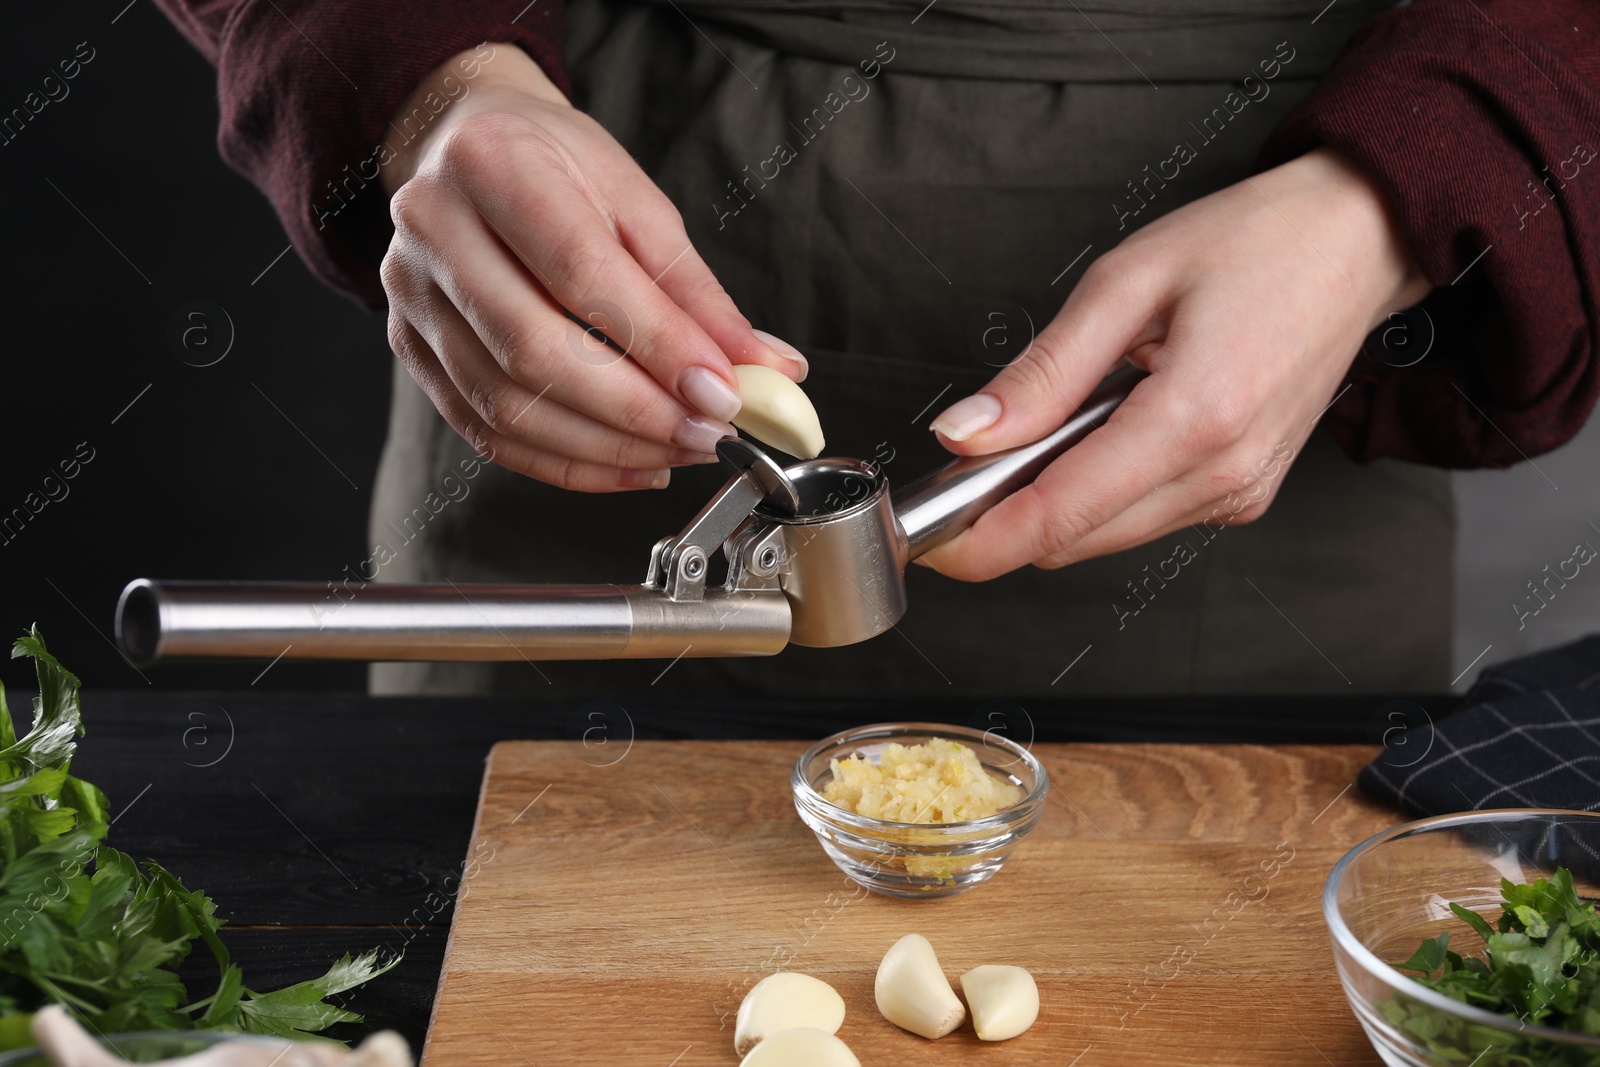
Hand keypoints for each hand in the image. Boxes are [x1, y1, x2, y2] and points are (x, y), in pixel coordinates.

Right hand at [378, 45, 806, 490]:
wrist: (465, 145)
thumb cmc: (554, 165)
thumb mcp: (638, 203)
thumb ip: (698, 294)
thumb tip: (766, 370)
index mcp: (493, 164)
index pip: (580, 274)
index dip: (658, 345)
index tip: (723, 391)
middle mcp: (435, 230)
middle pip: (534, 350)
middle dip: (636, 411)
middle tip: (708, 432)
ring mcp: (413, 296)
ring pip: (507, 406)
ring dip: (606, 447)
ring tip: (679, 449)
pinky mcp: (411, 349)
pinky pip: (488, 433)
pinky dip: (567, 463)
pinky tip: (628, 464)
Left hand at [920, 147, 1429, 579]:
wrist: (1358, 244)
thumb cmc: (1257, 245)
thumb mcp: (1126, 283)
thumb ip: (1041, 374)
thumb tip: (966, 434)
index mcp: (1195, 419)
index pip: (1059, 517)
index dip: (978, 540)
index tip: (927, 540)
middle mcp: (1223, 474)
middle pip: (1072, 540)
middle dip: (1007, 515)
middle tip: (973, 455)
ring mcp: (1238, 493)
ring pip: (1103, 538)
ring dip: (1055, 501)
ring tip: (1059, 419)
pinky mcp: (1242, 496)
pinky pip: (1142, 519)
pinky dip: (1100, 492)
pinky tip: (1107, 429)